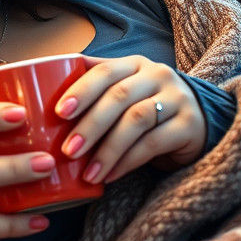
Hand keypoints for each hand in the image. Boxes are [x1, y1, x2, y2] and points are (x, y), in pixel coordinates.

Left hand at [54, 54, 206, 184]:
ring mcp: (177, 99)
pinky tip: (110, 176)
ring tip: (87, 172)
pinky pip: (153, 144)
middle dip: (89, 125)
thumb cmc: (146, 108)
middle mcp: (157, 75)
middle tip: (67, 151)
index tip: (58, 113)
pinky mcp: (189, 126)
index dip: (81, 90)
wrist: (197, 124)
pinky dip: (127, 161)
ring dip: (107, 149)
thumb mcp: (123, 93)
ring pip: (136, 121)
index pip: (104, 72)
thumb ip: (93, 89)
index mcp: (134, 64)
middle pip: (118, 97)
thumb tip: (42, 91)